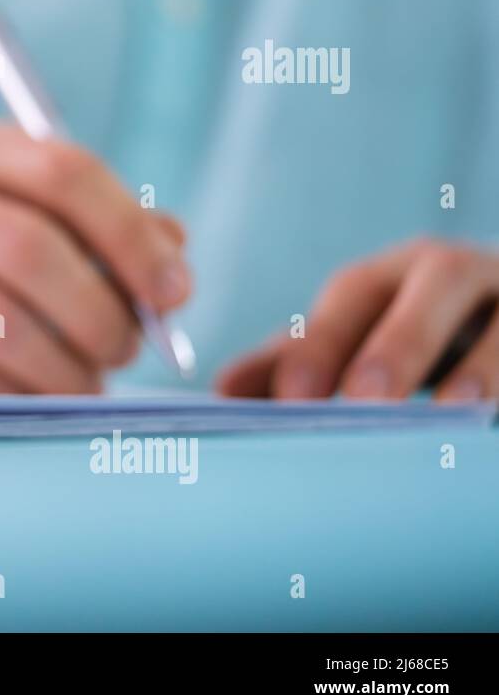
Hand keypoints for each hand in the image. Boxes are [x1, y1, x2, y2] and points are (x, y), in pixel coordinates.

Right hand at [0, 113, 191, 393]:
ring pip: (1, 323)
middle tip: (129, 347)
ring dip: (69, 366)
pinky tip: (39, 393)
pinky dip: (25, 395)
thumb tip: (171, 267)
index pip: (62, 173)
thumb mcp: (48, 213)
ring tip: (89, 379)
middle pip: (29, 248)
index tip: (174, 291)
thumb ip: (118, 227)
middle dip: (101, 310)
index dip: (130, 236)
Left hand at [217, 238, 498, 401]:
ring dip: (484, 362)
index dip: (323, 342)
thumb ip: (299, 363)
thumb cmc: (418, 337)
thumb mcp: (360, 341)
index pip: (354, 293)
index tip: (291, 398)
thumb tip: (223, 391)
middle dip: (401, 340)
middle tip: (365, 399)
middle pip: (436, 283)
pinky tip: (495, 421)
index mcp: (397, 273)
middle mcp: (459, 272)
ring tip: (456, 409)